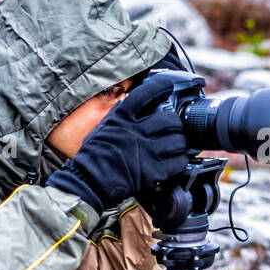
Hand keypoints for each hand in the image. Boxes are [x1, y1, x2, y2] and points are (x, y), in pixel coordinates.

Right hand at [45, 74, 188, 211]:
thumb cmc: (93, 155)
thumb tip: (133, 102)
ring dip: (181, 143)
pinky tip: (175, 160)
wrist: (89, 182)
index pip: (146, 94)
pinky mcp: (153, 172)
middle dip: (176, 123)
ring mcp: (146, 152)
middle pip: (170, 119)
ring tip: (176, 146)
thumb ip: (120, 115)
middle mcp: (135, 132)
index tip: (169, 86)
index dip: (161, 87)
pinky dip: (181, 160)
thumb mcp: (104, 127)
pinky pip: (179, 162)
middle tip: (174, 128)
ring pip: (179, 141)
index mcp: (122, 118)